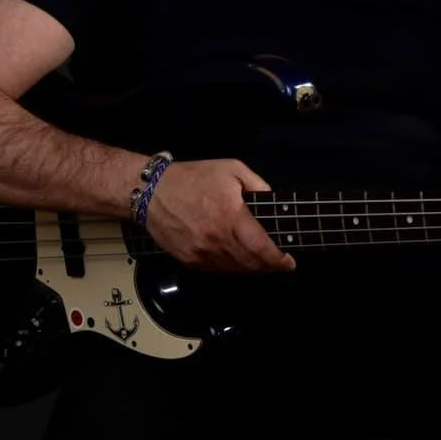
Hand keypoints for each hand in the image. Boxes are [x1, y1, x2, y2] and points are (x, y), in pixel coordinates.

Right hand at [142, 158, 295, 273]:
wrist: (150, 191)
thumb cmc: (193, 178)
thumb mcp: (232, 169)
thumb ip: (257, 185)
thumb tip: (272, 201)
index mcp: (230, 216)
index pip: (261, 248)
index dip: (278, 260)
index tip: (289, 263)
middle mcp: (216, 239)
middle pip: (250, 263)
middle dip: (268, 266)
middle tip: (278, 262)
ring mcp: (201, 252)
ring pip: (234, 269)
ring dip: (250, 268)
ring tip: (260, 260)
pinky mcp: (188, 259)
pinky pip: (216, 270)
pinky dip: (230, 268)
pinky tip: (236, 259)